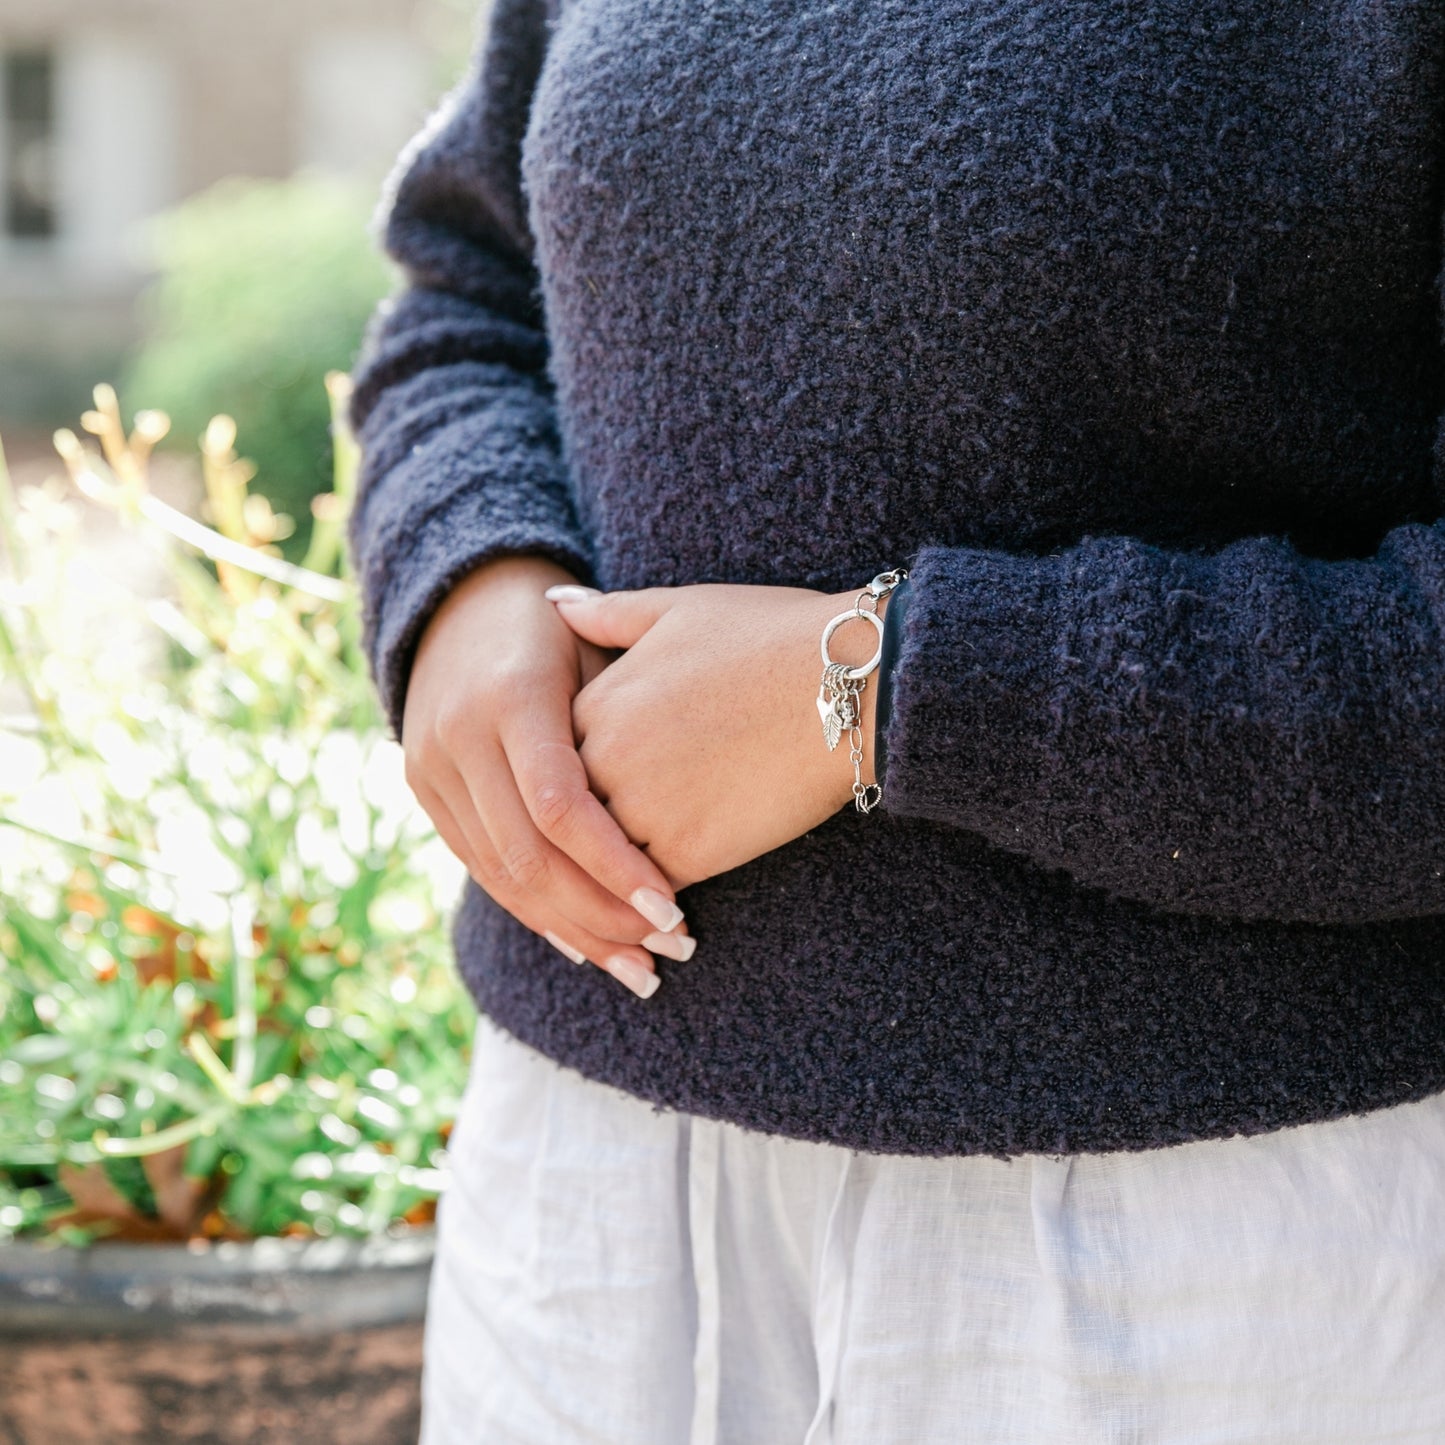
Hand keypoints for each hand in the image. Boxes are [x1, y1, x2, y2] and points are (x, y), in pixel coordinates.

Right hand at [401, 555, 691, 997]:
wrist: (462, 602)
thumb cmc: (564, 627)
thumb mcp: (599, 648)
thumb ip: (628, 714)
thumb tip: (690, 797)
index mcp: (511, 697)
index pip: (561, 808)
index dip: (616, 866)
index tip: (674, 909)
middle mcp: (458, 737)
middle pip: (528, 856)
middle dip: (601, 916)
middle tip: (670, 952)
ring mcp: (431, 769)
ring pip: (501, 876)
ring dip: (572, 931)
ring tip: (639, 969)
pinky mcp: (424, 792)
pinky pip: (482, 869)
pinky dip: (536, 911)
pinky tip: (585, 944)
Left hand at [547, 581, 880, 889]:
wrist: (849, 684)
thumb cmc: (772, 636)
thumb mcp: (680, 610)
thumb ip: (607, 615)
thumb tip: (551, 602)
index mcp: (596, 702)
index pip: (556, 760)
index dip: (582, 777)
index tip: (609, 790)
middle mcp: (606, 758)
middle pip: (572, 818)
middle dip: (587, 839)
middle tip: (606, 864)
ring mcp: (642, 808)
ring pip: (603, 863)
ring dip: (614, 880)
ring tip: (637, 901)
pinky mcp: (687, 852)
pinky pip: (648, 891)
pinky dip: (653, 901)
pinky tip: (670, 911)